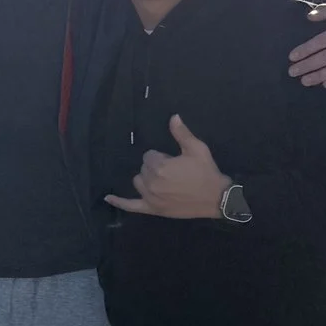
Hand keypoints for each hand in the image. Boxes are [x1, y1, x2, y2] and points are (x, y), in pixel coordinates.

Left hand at [105, 115, 232, 219]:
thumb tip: (173, 116)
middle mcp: (151, 182)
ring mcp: (150, 198)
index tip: (175, 162)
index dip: (162, 157)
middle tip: (174, 172)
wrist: (217, 198)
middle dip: (156, 167)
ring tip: (163, 180)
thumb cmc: (206, 172)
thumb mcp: (196, 149)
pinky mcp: (152, 210)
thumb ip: (181, 133)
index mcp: (160, 167)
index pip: (149, 156)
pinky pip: (131, 206)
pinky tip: (107, 197)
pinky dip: (119, 201)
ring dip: (146, 179)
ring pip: (138, 182)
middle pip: (143, 168)